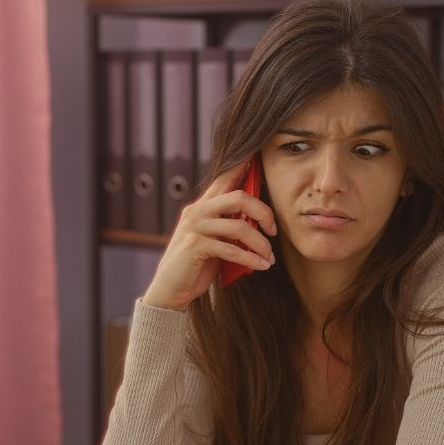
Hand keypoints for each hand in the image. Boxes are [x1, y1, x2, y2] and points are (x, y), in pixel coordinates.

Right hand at [142, 161, 279, 311]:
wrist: (169, 291)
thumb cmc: (196, 267)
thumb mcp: (215, 242)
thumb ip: (230, 228)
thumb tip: (260, 222)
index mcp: (202, 206)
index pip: (225, 178)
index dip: (242, 163)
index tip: (258, 153)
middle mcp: (196, 211)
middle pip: (238, 197)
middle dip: (263, 213)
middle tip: (274, 231)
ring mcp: (194, 227)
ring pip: (238, 226)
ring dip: (260, 244)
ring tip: (269, 258)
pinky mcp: (194, 246)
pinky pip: (230, 249)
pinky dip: (250, 258)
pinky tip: (261, 266)